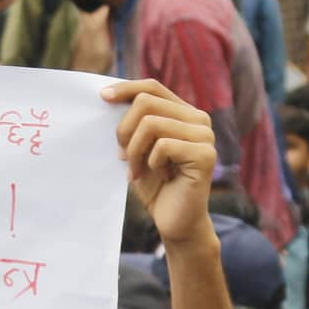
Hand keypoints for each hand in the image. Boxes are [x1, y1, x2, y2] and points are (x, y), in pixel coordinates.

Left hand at [110, 79, 218, 247]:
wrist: (175, 221)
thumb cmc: (155, 185)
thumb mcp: (138, 147)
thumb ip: (133, 121)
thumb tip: (109, 95)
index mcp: (184, 113)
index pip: (152, 87)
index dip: (126, 88)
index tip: (103, 97)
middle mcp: (199, 120)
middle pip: (147, 102)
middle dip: (125, 129)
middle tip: (122, 155)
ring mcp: (205, 136)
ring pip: (151, 123)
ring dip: (135, 150)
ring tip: (136, 170)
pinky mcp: (205, 155)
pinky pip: (163, 145)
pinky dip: (151, 163)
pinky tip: (159, 176)